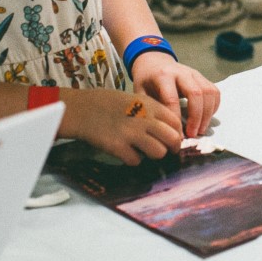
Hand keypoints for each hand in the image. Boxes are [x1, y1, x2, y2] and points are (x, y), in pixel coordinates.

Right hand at [60, 88, 181, 164]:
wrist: (84, 108)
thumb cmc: (111, 103)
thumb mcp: (137, 99)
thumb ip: (154, 112)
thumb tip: (171, 129)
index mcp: (150, 105)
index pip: (176, 123)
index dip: (177, 133)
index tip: (173, 138)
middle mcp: (144, 119)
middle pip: (172, 139)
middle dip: (172, 147)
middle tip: (166, 149)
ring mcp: (131, 134)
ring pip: (158, 153)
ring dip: (154, 154)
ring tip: (145, 150)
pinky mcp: (118, 147)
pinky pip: (137, 161)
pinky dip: (133, 159)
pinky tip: (127, 151)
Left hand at [130, 52, 220, 138]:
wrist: (154, 61)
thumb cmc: (146, 81)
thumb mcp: (140, 93)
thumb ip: (149, 109)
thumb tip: (159, 132)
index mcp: (163, 76)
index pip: (172, 99)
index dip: (176, 119)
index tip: (176, 136)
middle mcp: (182, 72)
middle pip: (196, 93)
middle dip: (196, 117)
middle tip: (192, 134)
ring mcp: (195, 74)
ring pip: (209, 92)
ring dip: (207, 114)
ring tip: (200, 130)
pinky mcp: (203, 77)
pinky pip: (215, 92)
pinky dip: (214, 107)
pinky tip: (206, 119)